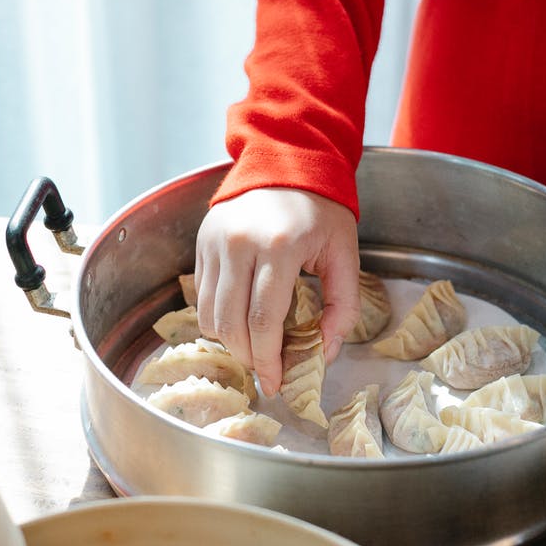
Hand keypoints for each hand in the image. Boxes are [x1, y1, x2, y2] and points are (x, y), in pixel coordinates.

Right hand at [195, 188, 360, 393]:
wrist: (286, 162)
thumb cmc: (321, 210)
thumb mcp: (345, 253)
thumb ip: (343, 305)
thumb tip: (324, 352)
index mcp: (278, 247)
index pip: (263, 321)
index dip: (268, 360)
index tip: (276, 384)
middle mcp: (239, 245)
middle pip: (230, 324)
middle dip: (247, 357)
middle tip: (265, 371)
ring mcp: (214, 243)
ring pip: (208, 315)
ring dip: (229, 341)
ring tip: (252, 347)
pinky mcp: (202, 243)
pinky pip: (200, 296)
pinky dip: (217, 318)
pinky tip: (240, 320)